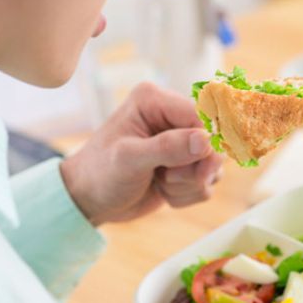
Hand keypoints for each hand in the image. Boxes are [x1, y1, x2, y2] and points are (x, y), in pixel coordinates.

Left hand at [61, 82, 222, 224]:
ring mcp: (181, 143)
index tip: (199, 168)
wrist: (88, 201)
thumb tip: (205, 140)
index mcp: (155, 101)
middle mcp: (172, 117)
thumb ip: (167, 147)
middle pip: (214, 142)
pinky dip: (188, 194)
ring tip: (160, 184)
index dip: (206, 143)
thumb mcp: (128, 158)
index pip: (202, 115)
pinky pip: (207, 183)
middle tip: (168, 179)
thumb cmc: (99, 173)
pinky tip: (163, 192)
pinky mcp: (186, 166)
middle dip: (195, 169)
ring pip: (213, 166)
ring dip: (189, 184)